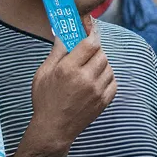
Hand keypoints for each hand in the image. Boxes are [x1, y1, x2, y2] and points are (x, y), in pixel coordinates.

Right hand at [26, 28, 116, 149]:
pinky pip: (113, 81)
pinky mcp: (104, 101)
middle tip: (86, 49)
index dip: (92, 32)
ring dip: (100, 62)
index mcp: (68, 69)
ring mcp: (97, 91)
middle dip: (94, 48)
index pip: (90, 43)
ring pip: (108, 66)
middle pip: (101, 53)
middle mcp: (85, 79)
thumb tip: (64, 33)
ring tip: (88, 66)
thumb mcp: (43, 73)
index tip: (90, 28)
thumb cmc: (45, 100)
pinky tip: (95, 78)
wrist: (54, 128)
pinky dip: (107, 76)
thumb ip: (56, 52)